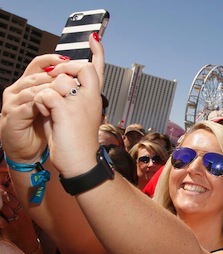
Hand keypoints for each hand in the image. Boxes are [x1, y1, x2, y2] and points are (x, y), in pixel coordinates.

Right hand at [0, 54, 71, 163]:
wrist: (30, 149)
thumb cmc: (43, 125)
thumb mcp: (57, 105)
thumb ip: (63, 90)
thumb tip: (81, 76)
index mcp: (31, 84)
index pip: (39, 64)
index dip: (52, 59)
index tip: (67, 58)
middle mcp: (19, 89)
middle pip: (37, 75)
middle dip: (55, 77)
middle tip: (70, 79)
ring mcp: (14, 101)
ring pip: (33, 88)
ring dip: (51, 91)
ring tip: (65, 95)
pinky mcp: (13, 115)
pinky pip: (28, 106)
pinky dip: (42, 105)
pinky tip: (53, 107)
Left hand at [32, 33, 105, 176]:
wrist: (81, 163)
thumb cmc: (76, 142)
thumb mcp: (75, 115)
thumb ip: (69, 97)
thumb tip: (56, 81)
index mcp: (95, 99)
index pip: (98, 69)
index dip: (97, 52)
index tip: (94, 39)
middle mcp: (92, 98)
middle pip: (81, 67)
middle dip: (65, 70)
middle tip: (56, 81)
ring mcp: (81, 103)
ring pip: (60, 79)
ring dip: (48, 91)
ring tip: (49, 108)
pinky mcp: (66, 111)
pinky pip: (47, 94)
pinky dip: (41, 103)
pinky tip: (46, 114)